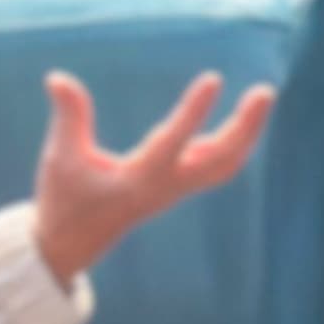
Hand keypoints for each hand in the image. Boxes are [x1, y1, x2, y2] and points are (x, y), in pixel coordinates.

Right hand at [33, 69, 276, 285]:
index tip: (214, 78)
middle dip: (244, 128)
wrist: (70, 245)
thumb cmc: (65, 200)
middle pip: (220, 162)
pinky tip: (245, 120)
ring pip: (224, 166)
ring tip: (262, 98)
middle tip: (265, 92)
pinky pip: (218, 167)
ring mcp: (175, 191)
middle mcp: (164, 188)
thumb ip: (68, 116)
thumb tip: (57, 77)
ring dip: (247, 134)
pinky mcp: (176, 188)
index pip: (172, 142)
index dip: (193, 111)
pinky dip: (236, 144)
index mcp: (137, 182)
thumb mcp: (61, 157)